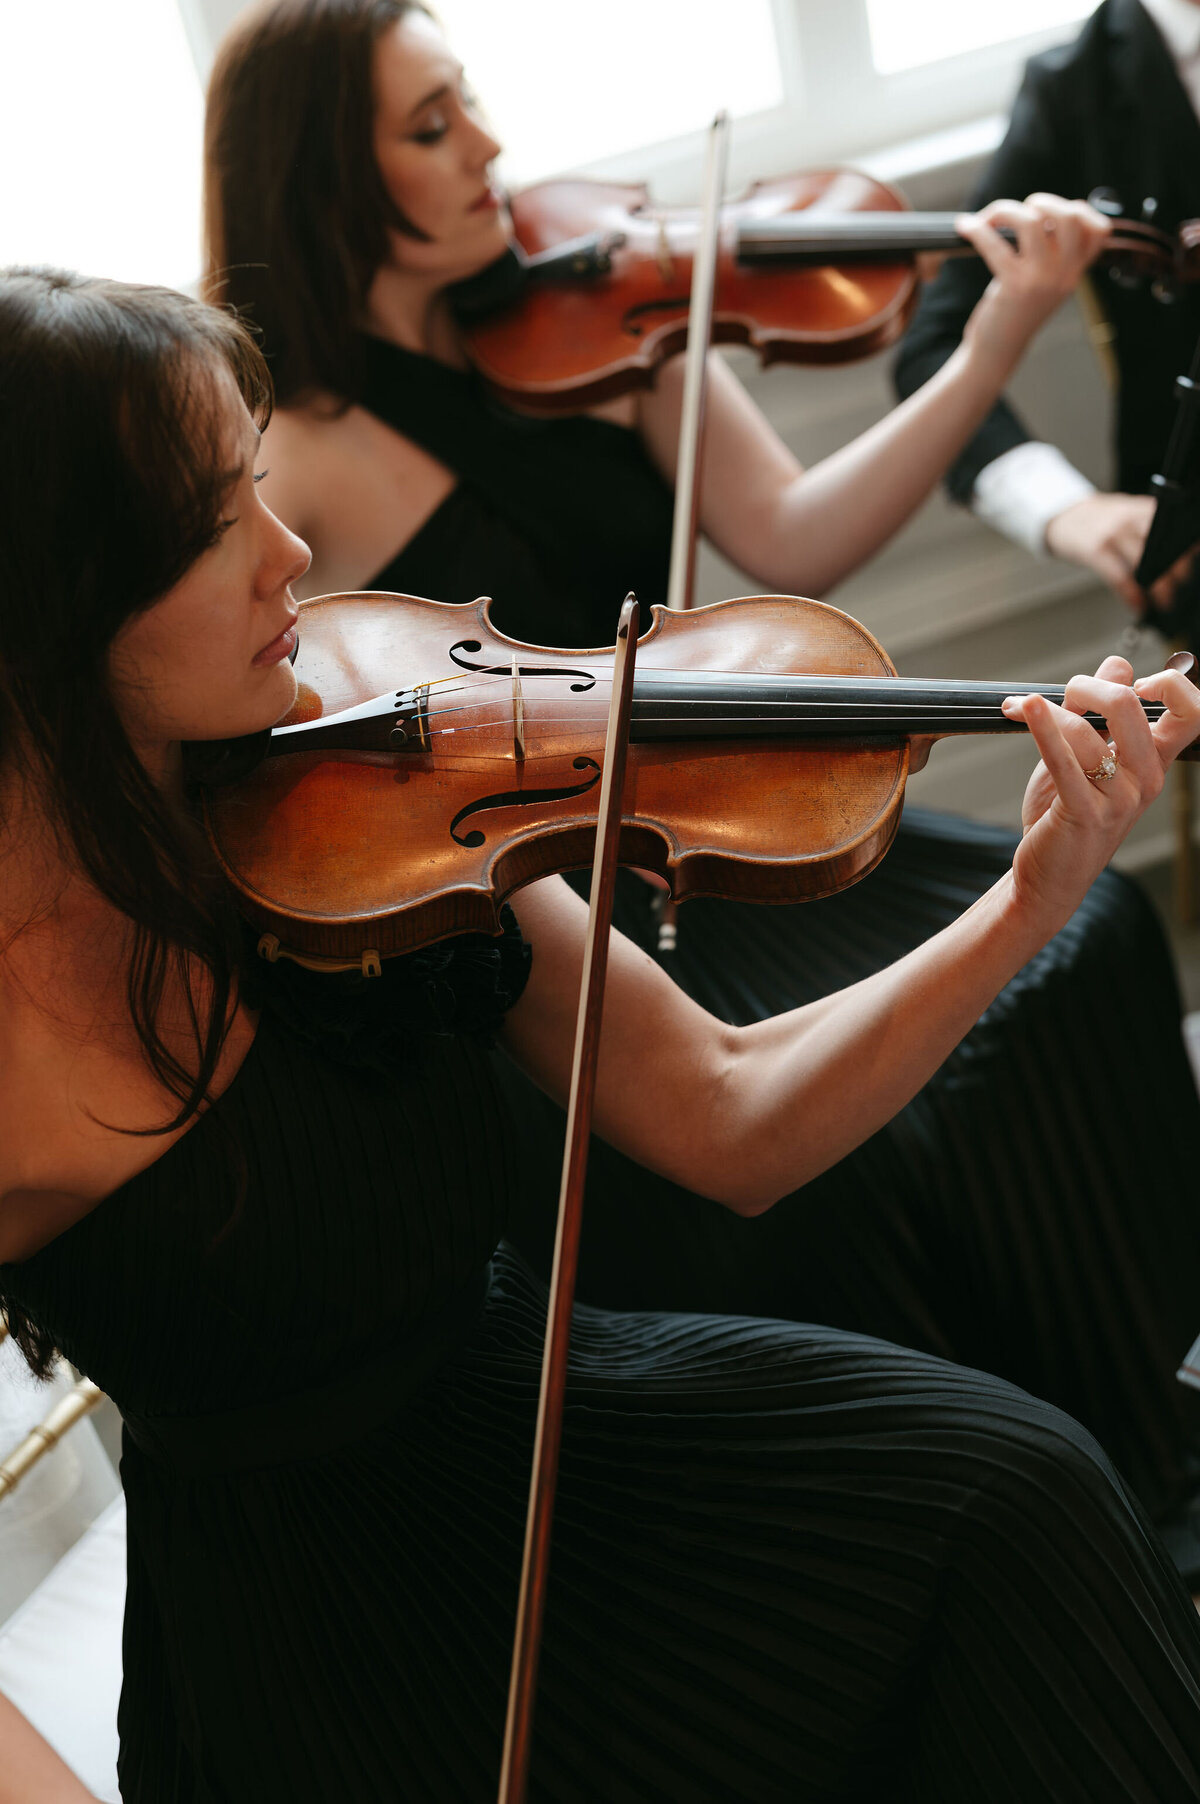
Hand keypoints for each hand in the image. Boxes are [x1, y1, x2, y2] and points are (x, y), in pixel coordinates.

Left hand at [958, 192, 1108, 378]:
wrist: (997, 351)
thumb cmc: (1015, 311)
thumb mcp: (1044, 283)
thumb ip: (1052, 254)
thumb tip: (1039, 213)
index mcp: (1075, 273)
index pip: (1100, 230)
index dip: (1079, 210)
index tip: (1051, 214)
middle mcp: (1064, 276)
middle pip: (1069, 216)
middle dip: (1040, 201)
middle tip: (1017, 213)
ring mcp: (1041, 281)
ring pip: (1031, 222)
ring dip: (1005, 210)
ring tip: (989, 219)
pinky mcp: (1014, 286)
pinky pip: (995, 244)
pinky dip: (977, 229)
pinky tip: (965, 228)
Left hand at [999, 655, 1199, 923]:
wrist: (1049, 876)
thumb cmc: (1067, 812)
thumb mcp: (1088, 756)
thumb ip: (1101, 713)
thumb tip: (1117, 664)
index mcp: (1154, 761)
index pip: (1192, 713)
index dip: (1169, 684)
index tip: (1133, 681)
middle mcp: (1145, 778)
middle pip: (1129, 704)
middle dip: (1087, 685)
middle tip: (1062, 694)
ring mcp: (1119, 798)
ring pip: (1087, 729)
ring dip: (1047, 710)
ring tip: (1019, 709)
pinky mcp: (1085, 813)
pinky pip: (1064, 759)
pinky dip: (1042, 727)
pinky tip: (1023, 709)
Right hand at [1044, 490, 1198, 614]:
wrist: (1063, 516)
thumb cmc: (1101, 521)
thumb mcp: (1131, 514)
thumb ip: (1153, 528)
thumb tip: (1185, 554)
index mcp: (1144, 508)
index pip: (1175, 527)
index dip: (1188, 549)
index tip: (1194, 566)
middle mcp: (1131, 518)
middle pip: (1162, 546)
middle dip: (1177, 572)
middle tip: (1181, 588)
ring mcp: (1113, 534)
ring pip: (1144, 563)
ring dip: (1159, 588)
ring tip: (1165, 602)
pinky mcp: (1096, 550)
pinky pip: (1120, 577)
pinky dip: (1132, 596)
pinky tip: (1139, 606)